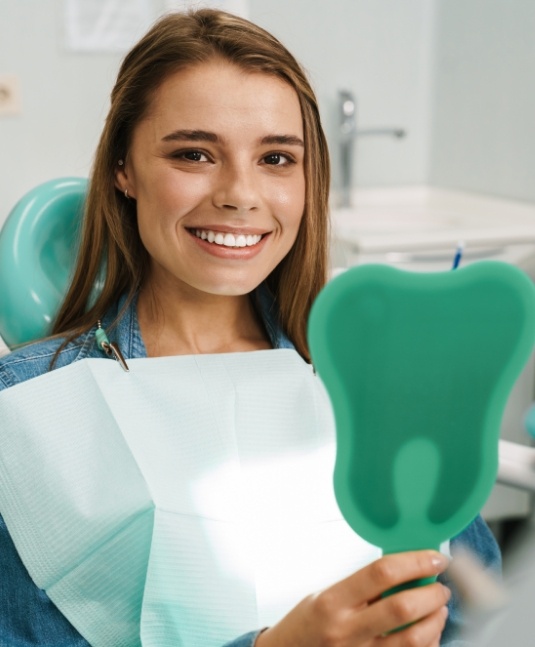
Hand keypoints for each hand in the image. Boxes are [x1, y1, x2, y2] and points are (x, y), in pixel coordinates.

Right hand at [255, 550, 449, 646]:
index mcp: (333, 601)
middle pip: (402, 608)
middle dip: (431, 594)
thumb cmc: (306, 625)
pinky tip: (429, 632)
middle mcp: (347, 630)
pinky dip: (428, 643)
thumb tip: (403, 570)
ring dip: (435, 620)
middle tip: (441, 585)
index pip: (380, 573)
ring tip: (439, 608)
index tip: (434, 558)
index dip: (414, 562)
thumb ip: (360, 587)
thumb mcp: (324, 596)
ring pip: (413, 639)